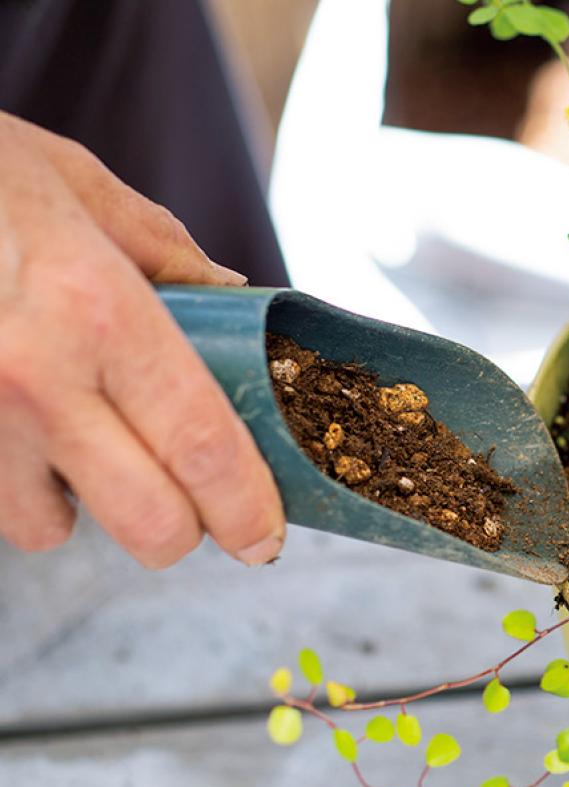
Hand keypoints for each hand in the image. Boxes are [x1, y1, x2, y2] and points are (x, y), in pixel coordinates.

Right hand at [0, 113, 285, 566]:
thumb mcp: (78, 187)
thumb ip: (165, 253)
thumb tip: (233, 296)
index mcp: (98, 310)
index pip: (202, 445)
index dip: (245, 508)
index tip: (262, 536)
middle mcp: (32, 376)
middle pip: (146, 521)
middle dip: (179, 529)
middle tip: (187, 502)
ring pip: (49, 528)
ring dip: (79, 504)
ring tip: (80, 440)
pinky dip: (14, 481)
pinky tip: (16, 425)